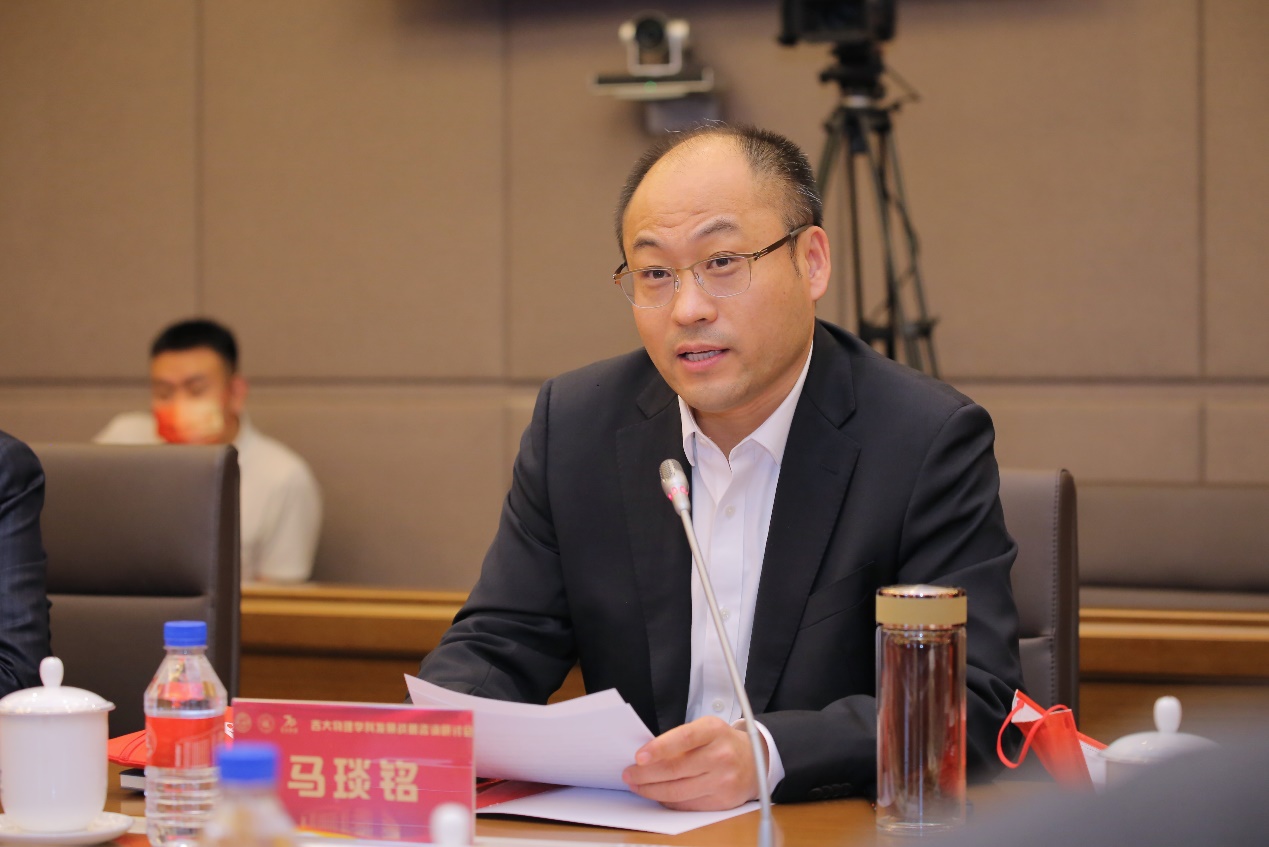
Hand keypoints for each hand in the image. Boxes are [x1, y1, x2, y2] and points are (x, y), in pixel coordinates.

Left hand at [621, 716, 762, 810]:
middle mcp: (721, 755)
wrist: (756, 760)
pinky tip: (657, 794)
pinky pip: (687, 804)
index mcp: (714, 730)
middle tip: (629, 773)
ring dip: (652, 790)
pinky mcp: (722, 801)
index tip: (639, 756)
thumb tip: (646, 755)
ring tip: (637, 785)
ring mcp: (723, 780)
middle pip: (676, 769)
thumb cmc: (722, 742)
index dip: (659, 748)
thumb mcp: (706, 728)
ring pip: (678, 791)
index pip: (684, 739)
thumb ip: (680, 739)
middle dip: (646, 774)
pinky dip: (668, 801)